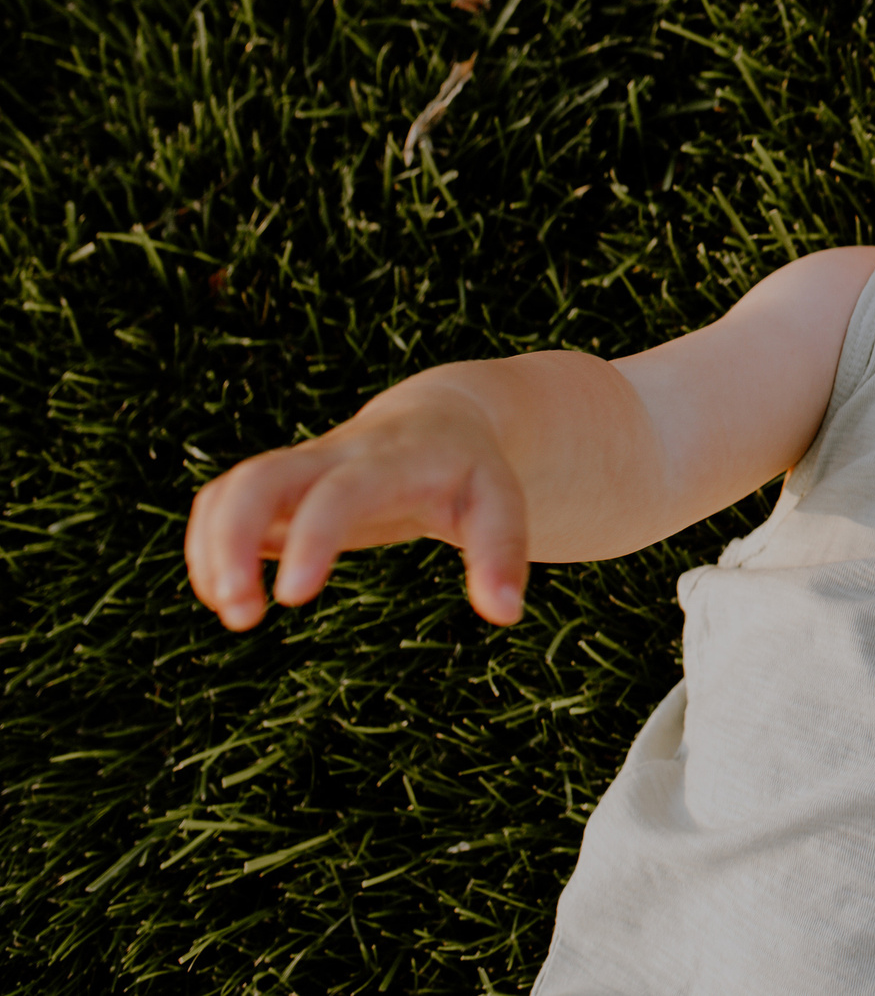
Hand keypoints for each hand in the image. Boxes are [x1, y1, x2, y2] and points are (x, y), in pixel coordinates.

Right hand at [183, 384, 528, 631]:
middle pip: (258, 479)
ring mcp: (300, 467)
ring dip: (211, 552)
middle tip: (240, 615)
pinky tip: (228, 593)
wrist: (441, 419)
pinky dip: (207, 547)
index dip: (310, 539)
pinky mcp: (277, 484)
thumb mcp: (499, 503)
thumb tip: (506, 613)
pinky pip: (220, 503)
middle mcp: (334, 457)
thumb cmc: (471, 471)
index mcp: (391, 460)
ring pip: (229, 489)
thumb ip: (502, 552)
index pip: (339, 492)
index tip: (292, 598)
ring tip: (234, 613)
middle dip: (230, 542)